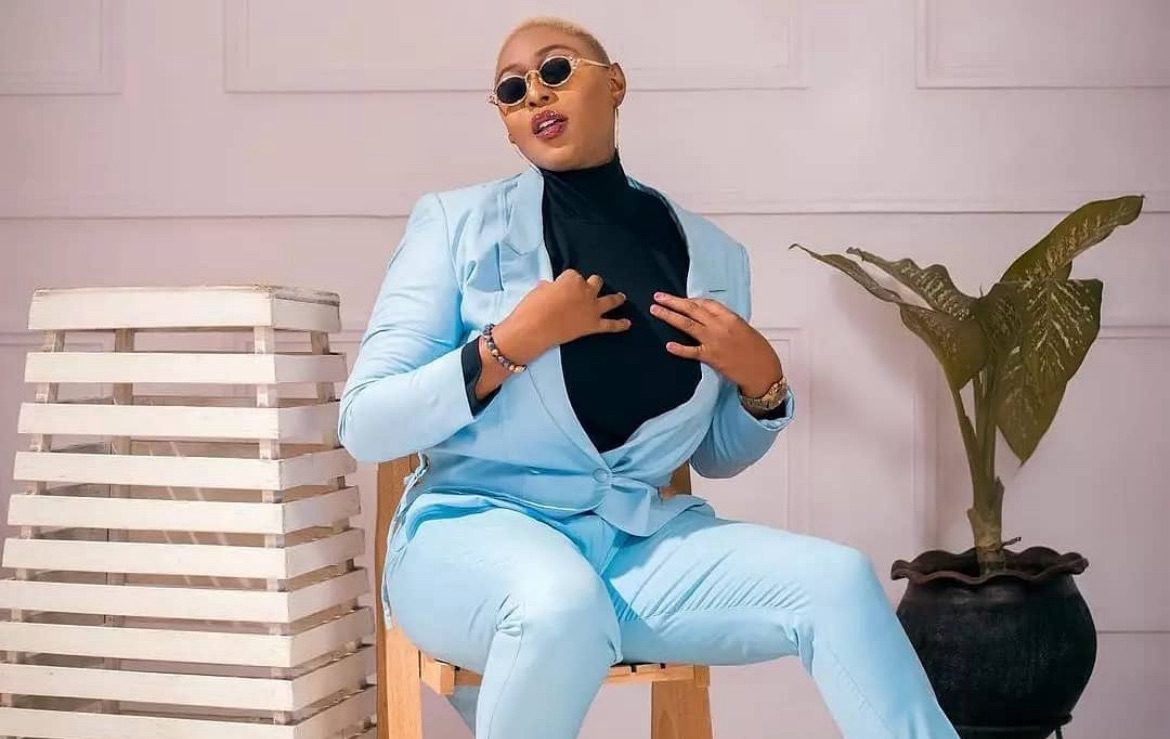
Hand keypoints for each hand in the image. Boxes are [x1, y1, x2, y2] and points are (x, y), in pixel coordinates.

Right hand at [498, 270, 630, 358]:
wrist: (533, 329)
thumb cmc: (532, 307)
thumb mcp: (539, 291)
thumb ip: (549, 288)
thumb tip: (549, 288)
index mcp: (572, 279)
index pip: (573, 275)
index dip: (568, 282)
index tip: (563, 288)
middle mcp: (586, 291)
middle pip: (595, 282)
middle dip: (592, 285)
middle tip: (588, 290)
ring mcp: (592, 308)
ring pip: (610, 299)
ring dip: (617, 298)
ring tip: (622, 297)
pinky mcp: (593, 325)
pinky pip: (610, 325)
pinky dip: (620, 324)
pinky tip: (628, 324)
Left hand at [649, 291, 783, 396]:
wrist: (762, 370)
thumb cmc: (757, 350)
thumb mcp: (743, 328)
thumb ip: (726, 322)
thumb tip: (709, 318)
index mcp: (730, 317)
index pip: (706, 303)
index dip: (690, 300)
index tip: (680, 299)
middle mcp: (720, 326)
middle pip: (692, 309)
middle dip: (674, 302)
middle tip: (658, 297)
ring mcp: (714, 341)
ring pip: (687, 325)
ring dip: (669, 316)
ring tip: (656, 310)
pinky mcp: (711, 357)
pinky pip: (692, 351)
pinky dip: (680, 349)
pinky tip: (668, 345)